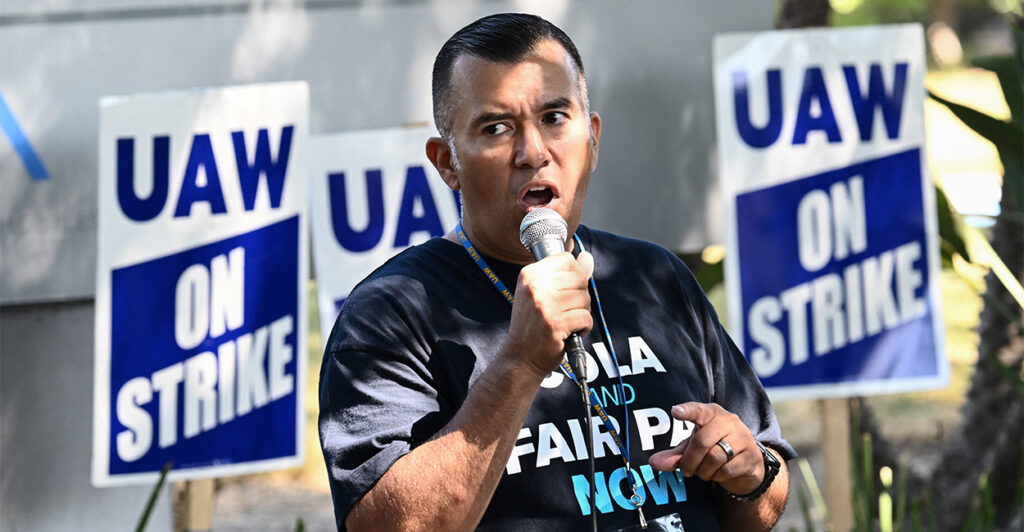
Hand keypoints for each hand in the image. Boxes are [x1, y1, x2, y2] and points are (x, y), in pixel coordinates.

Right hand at [504, 251, 593, 375]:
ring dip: (581, 313)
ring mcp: (545, 305)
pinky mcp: (556, 323)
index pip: (566, 259)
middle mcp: (535, 286)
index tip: (565, 291)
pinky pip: (586, 317)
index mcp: (529, 275)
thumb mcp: (542, 294)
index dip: (574, 275)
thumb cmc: (532, 325)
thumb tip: (587, 257)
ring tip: (566, 322)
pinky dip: (583, 327)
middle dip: (580, 296)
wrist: (520, 357)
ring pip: (584, 298)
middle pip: (579, 278)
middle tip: (566, 310)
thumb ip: (567, 275)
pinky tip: (570, 332)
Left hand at [649, 402, 763, 495]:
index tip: (675, 411)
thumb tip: (653, 463)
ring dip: (703, 471)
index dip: (686, 411)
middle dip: (690, 460)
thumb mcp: (693, 449)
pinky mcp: (751, 456)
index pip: (698, 410)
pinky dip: (717, 477)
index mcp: (711, 413)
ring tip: (703, 471)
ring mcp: (743, 438)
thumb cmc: (714, 449)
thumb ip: (674, 455)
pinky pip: (727, 470)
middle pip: (702, 441)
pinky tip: (718, 474)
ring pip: (714, 458)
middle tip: (686, 470)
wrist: (747, 464)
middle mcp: (729, 421)